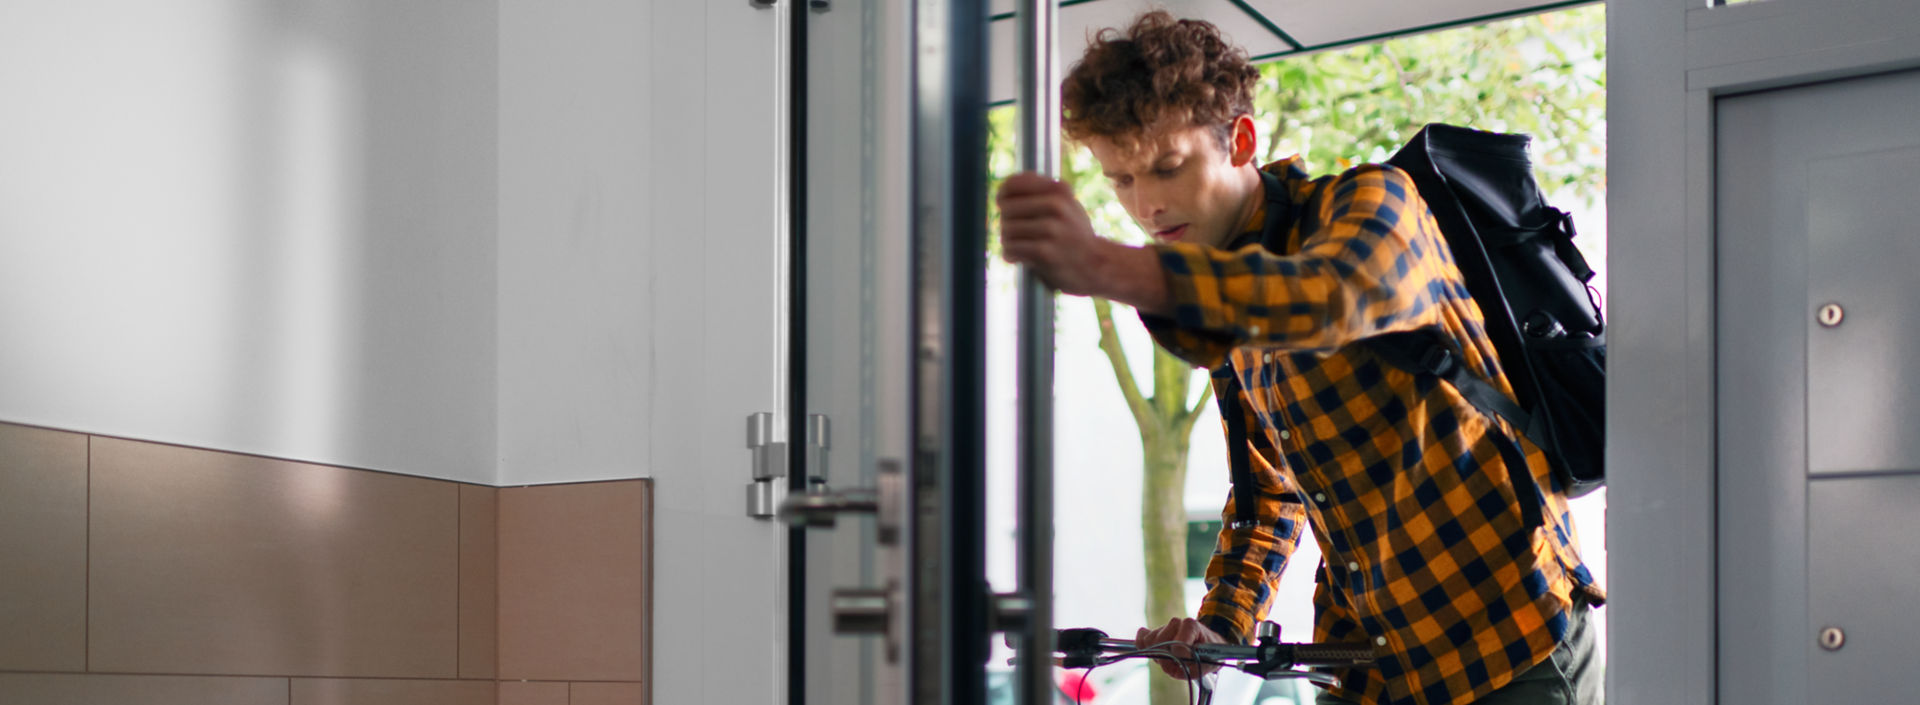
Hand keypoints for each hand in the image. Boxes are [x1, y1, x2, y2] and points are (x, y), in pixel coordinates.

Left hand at [996, 171, 1115, 296]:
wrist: (1097, 266)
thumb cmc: (1075, 235)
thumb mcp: (1068, 205)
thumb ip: (1041, 193)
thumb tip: (1005, 187)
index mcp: (1059, 190)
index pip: (1013, 184)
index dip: (1003, 196)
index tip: (1005, 206)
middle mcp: (1056, 205)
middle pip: (1007, 208)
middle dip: (1007, 222)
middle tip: (1019, 234)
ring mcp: (1051, 229)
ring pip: (1007, 230)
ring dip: (1009, 242)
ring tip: (1022, 248)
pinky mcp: (1045, 252)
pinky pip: (1011, 249)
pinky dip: (1011, 255)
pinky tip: (1021, 258)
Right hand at [1135, 617, 1227, 679]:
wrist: (1208, 645)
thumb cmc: (1207, 654)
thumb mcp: (1206, 665)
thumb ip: (1188, 669)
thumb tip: (1166, 664)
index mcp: (1191, 626)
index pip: (1177, 645)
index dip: (1181, 658)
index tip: (1189, 661)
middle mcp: (1176, 622)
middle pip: (1159, 642)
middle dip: (1166, 658)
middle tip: (1177, 664)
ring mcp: (1164, 626)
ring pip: (1149, 641)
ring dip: (1158, 655)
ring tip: (1170, 659)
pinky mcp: (1154, 631)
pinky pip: (1141, 637)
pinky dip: (1143, 647)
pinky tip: (1153, 652)